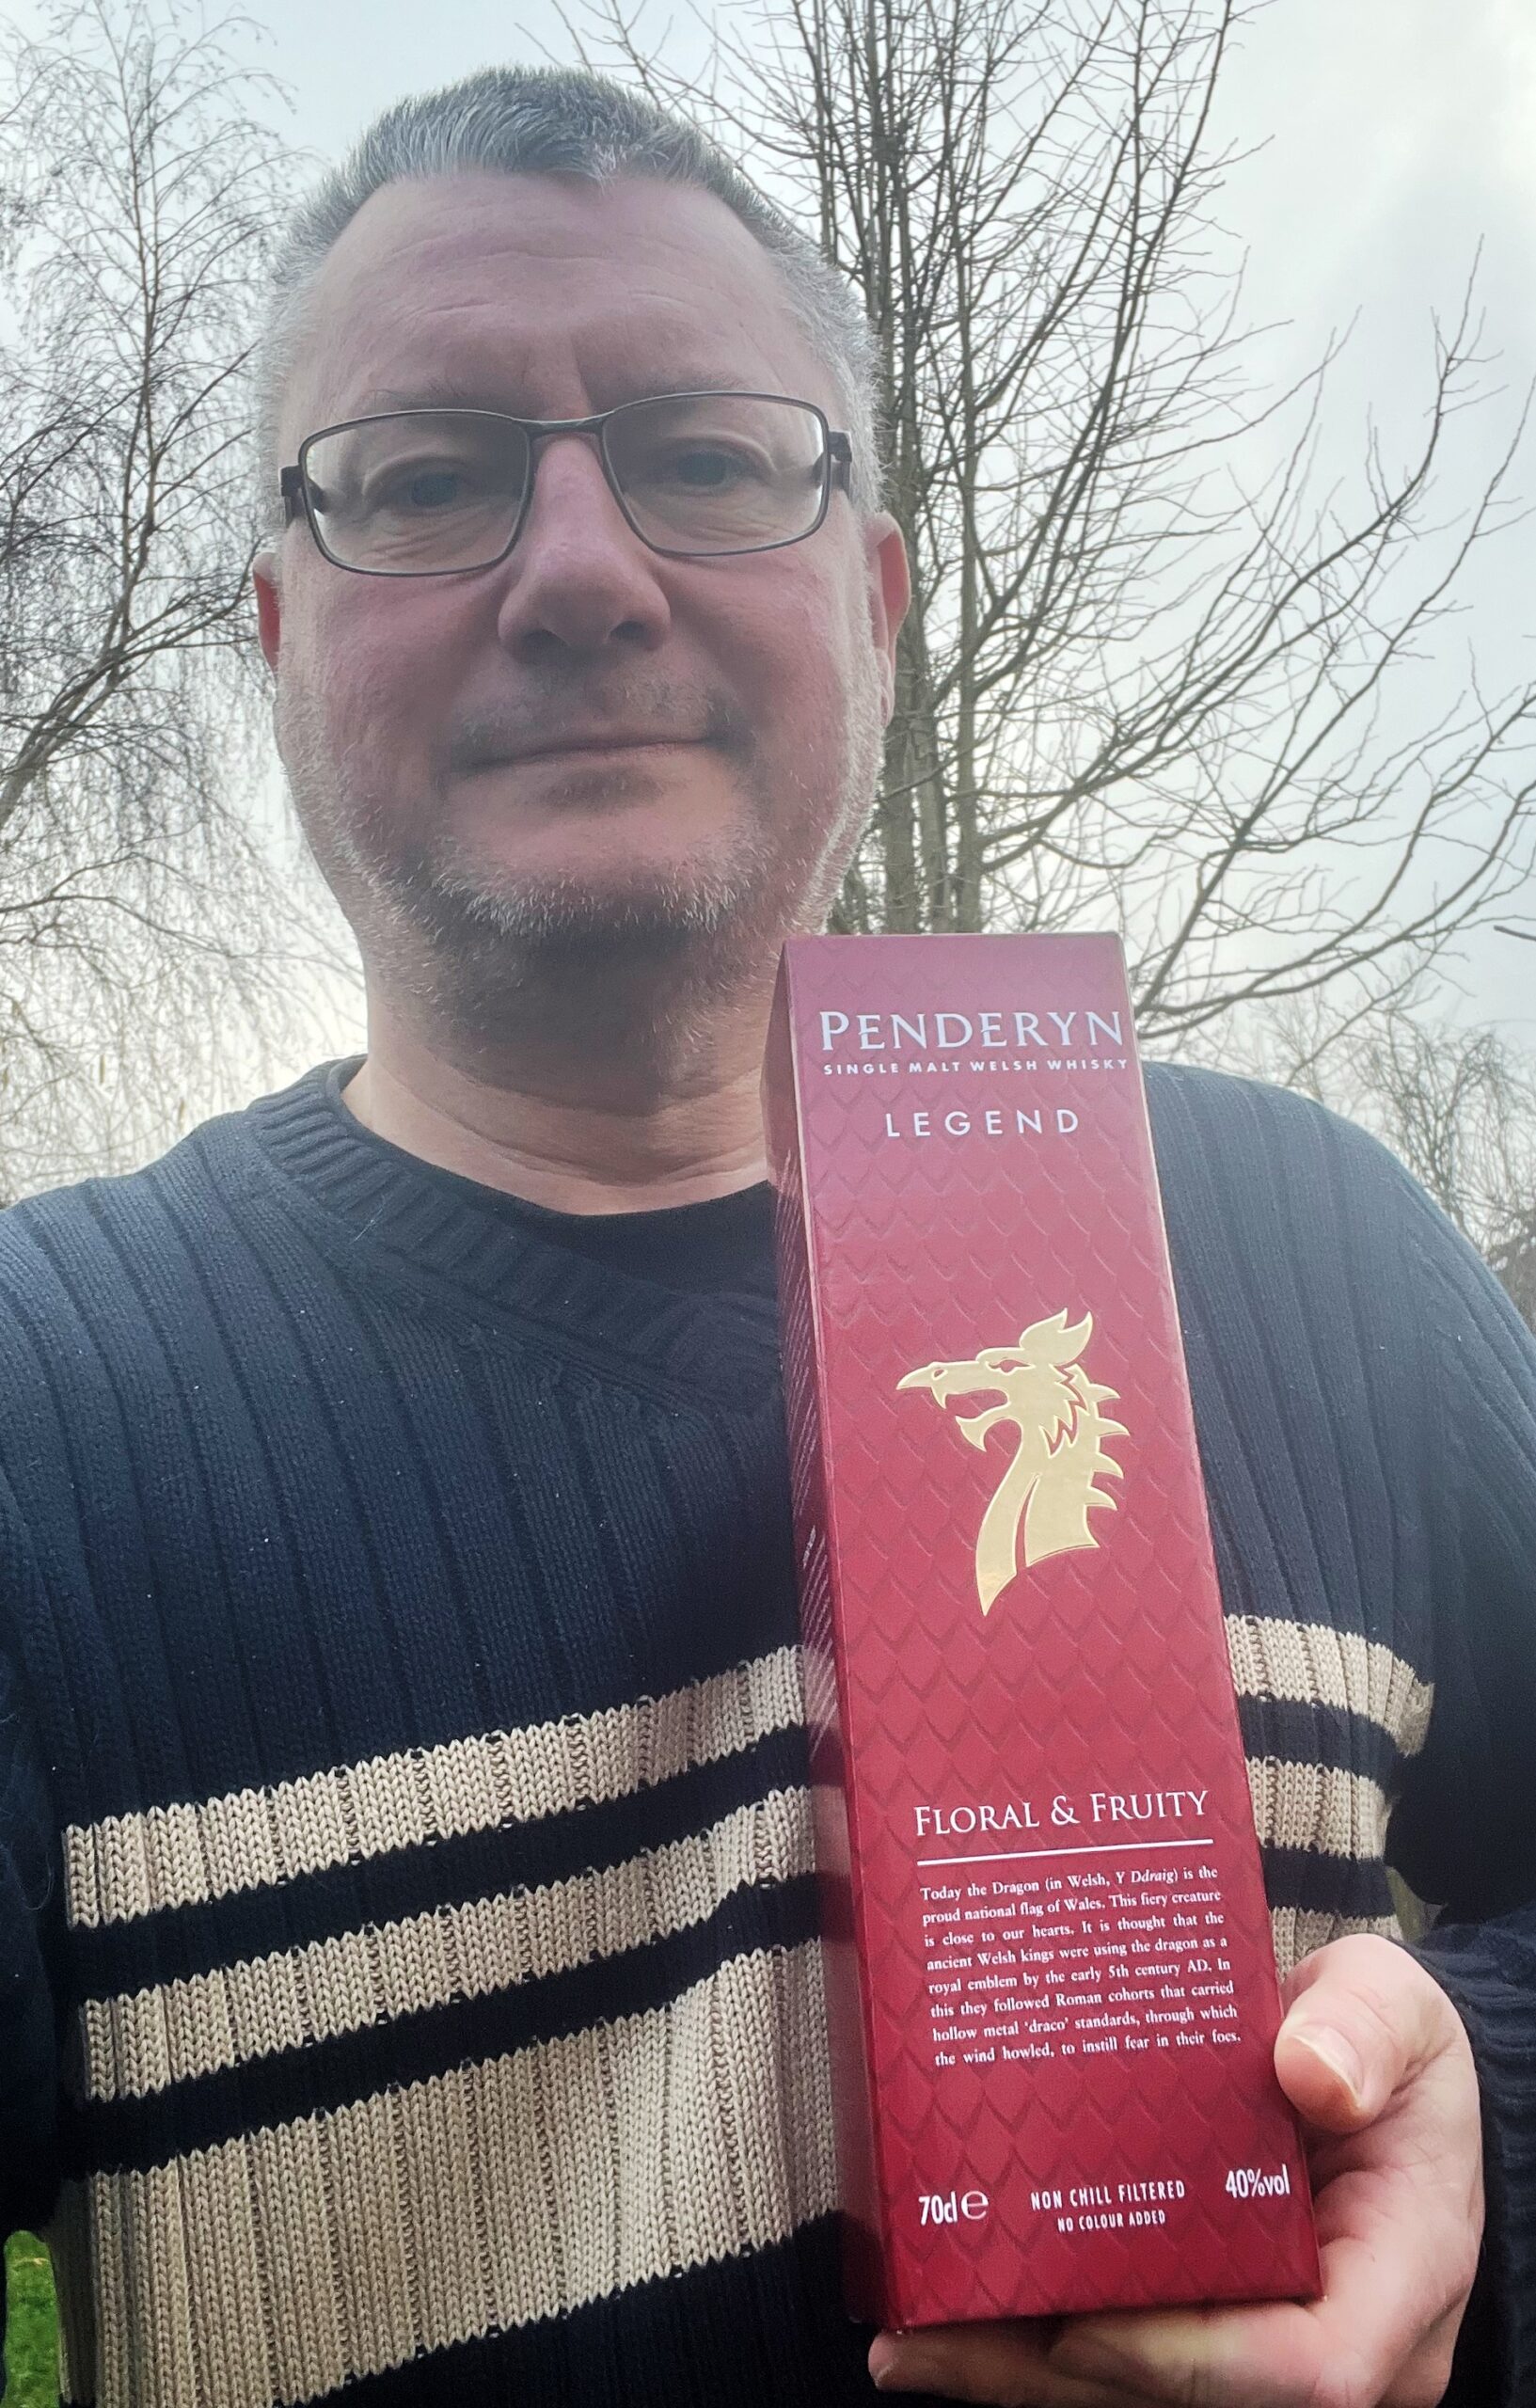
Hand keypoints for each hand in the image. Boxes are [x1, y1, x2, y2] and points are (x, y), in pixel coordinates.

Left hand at [869, 1935, 1483, 2406]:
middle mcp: (1333, 2339)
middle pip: (1194, 2398)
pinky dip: (1033, 2343)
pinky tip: (943, 2316)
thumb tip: (1311, 2072)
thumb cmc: (1391, 2047)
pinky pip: (1122, 2354)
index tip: (1084, 2322)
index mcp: (1399, 2279)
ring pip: (1140, 2391)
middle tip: (932, 2335)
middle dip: (1058, 2374)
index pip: (1309, 2370)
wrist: (1380, 2069)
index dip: (1187, 2359)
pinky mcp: (1210, 2325)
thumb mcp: (1397, 2008)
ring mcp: (1266, 2345)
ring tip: (909, 2338)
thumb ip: (1365, 2030)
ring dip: (1020, 2372)